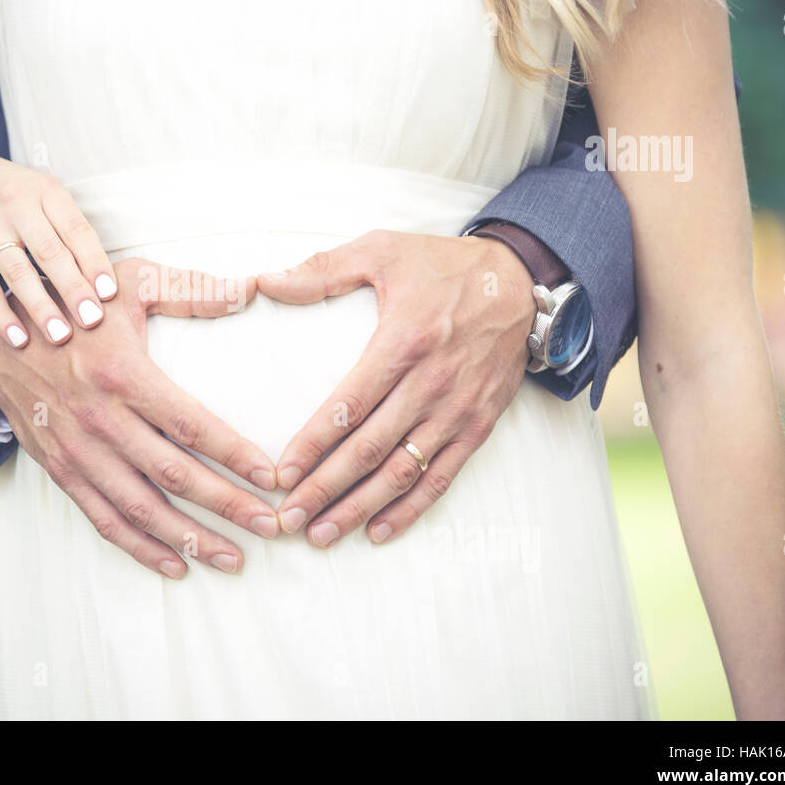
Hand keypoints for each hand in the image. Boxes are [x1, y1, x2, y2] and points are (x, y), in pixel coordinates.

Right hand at [0, 145, 118, 348]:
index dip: (95, 264)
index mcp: (43, 191)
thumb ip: (61, 224)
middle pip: (51, 253)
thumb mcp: (32, 191)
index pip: (77, 231)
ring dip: (41, 308)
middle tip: (93, 321)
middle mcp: (15, 204)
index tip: (110, 295)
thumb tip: (97, 275)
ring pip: (18, 272)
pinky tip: (18, 338)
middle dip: (75, 290)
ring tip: (61, 336)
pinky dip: (1, 315)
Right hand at [0, 258, 279, 576]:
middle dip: (228, 505)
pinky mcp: (62, 471)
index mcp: (124, 374)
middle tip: (272, 525)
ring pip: (142, 508)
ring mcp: (79, 451)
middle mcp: (102, 420)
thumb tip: (250, 289)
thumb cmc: (75, 307)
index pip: (191, 425)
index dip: (235, 455)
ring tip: (234, 558)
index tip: (272, 477)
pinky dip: (141, 548)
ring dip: (191, 539)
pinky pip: (104, 520)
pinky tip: (177, 565)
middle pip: (175, 475)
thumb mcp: (130, 282)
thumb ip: (192, 290)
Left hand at [257, 230, 534, 547]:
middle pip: (371, 449)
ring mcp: (458, 410)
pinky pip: (441, 476)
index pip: (349, 405)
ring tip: (323, 534)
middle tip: (288, 519)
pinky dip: (411, 509)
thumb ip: (321, 269)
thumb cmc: (442, 265)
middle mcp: (432, 383)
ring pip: (403, 471)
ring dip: (361, 508)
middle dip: (325, 489)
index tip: (281, 474)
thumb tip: (264, 282)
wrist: (519, 281)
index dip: (313, 444)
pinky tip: (378, 531)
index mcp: (404, 341)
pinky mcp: (478, 425)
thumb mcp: (382, 249)